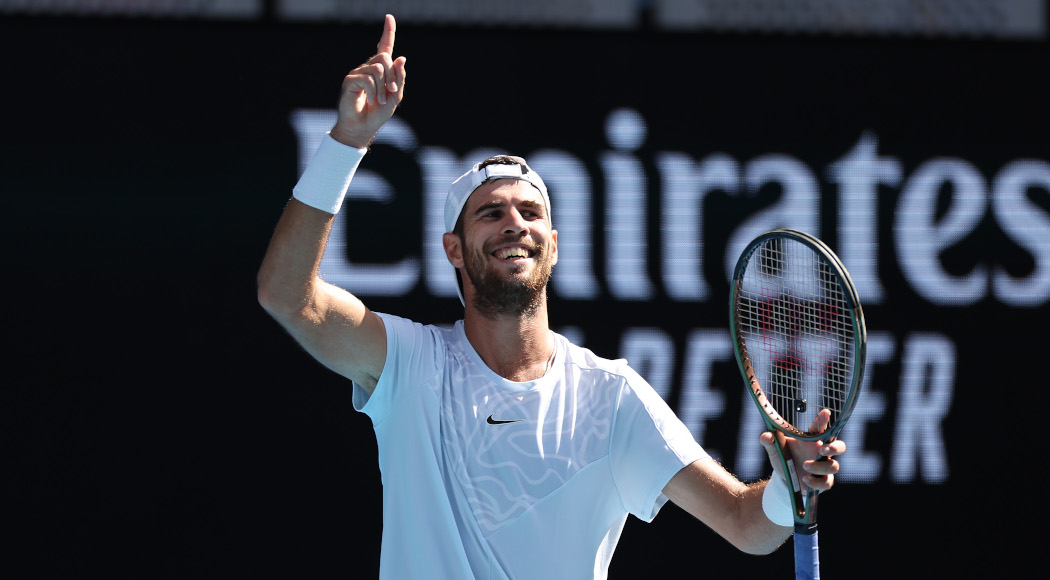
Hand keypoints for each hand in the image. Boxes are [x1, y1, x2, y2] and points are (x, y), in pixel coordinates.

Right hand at [330, 14, 406, 148]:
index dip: (388, 32)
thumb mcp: (395, 96)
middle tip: (391, 93)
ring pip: (378, 68)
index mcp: (381, 70)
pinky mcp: (350, 80)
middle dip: (392, 76)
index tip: (389, 17)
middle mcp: (369, 68)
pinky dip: (374, 92)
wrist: (364, 127)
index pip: (384, 47)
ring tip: (379, 100)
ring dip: (383, 87)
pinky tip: (370, 100)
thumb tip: (401, 58)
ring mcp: (358, 72)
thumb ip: (399, 78)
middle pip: (384, 57)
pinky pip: (368, 79)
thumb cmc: (378, 113)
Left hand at [759, 409, 846, 493]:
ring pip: (834, 466)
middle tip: (822, 449)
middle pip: (840, 446)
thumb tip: (766, 435)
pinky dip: (816, 482)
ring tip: (804, 466)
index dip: (824, 420)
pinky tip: (805, 479)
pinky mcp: (823, 481)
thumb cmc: (783, 458)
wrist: (784, 478)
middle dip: (835, 447)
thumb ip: (770, 441)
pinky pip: (827, 482)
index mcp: (811, 440)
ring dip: (819, 467)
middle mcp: (821, 452)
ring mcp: (824, 467)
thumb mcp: (774, 449)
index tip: (825, 412)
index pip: (821, 428)